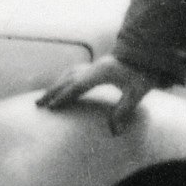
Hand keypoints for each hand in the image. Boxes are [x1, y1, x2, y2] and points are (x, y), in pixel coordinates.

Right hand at [38, 55, 153, 125]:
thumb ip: (124, 111)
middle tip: (38, 105)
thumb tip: (115, 131)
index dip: (64, 97)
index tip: (52, 107)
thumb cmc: (143, 74)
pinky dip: (64, 80)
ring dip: (55, 85)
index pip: (77, 86)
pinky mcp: (96, 66)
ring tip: (44, 97)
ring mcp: (94, 65)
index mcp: (101, 73)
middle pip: (67, 80)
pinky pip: (74, 72)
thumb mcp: (137, 93)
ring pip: (68, 74)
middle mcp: (94, 67)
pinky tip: (61, 85)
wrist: (148, 54)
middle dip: (51, 92)